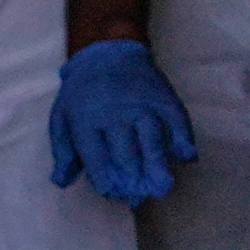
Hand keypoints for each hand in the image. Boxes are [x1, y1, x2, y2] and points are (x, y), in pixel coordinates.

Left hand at [48, 37, 199, 205]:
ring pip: (152, 137)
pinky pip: (175, 118)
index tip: (113, 194)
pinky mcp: (161, 95)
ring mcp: (140, 103)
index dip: (105, 178)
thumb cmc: (81, 92)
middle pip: (126, 151)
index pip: (96, 156)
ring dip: (158, 163)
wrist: (106, 51)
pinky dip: (183, 137)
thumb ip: (63, 150)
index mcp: (86, 119)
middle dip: (133, 178)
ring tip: (164, 186)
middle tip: (140, 198)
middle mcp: (114, 113)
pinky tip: (187, 157)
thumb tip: (61, 182)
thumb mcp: (62, 117)